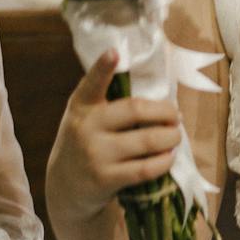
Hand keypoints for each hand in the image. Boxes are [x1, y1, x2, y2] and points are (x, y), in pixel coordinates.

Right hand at [46, 50, 182, 222]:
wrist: (64, 187)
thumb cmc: (86, 143)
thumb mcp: (85, 117)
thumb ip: (107, 102)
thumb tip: (158, 98)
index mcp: (82, 105)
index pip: (92, 83)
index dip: (103, 67)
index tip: (114, 52)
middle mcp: (86, 127)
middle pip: (136, 110)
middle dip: (165, 111)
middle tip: (175, 116)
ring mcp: (95, 154)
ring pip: (147, 140)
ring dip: (171, 137)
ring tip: (176, 136)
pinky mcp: (105, 179)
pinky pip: (145, 168)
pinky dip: (164, 161)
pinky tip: (169, 157)